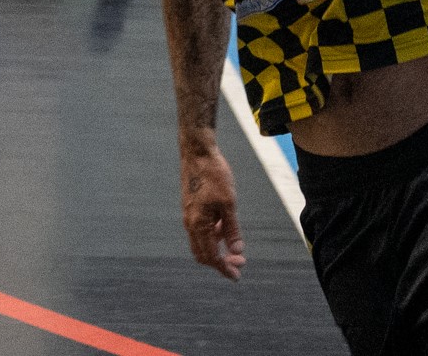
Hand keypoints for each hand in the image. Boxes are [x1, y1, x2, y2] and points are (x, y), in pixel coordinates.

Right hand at [179, 146, 244, 280]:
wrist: (197, 152)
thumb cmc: (214, 175)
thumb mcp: (229, 203)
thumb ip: (232, 229)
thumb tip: (237, 251)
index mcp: (198, 225)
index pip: (211, 256)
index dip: (225, 268)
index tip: (237, 275)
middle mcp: (190, 223)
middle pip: (203, 254)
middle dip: (220, 262)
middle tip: (238, 264)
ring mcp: (189, 215)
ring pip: (201, 242)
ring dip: (216, 248)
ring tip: (234, 247)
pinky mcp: (191, 207)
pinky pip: (200, 230)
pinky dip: (212, 235)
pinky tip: (224, 228)